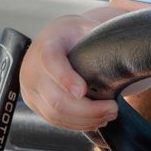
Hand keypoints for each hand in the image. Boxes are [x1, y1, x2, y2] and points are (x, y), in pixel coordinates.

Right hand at [20, 13, 118, 131]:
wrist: (55, 39)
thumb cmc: (74, 34)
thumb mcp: (86, 26)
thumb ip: (99, 34)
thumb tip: (120, 48)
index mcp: (46, 45)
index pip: (50, 61)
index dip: (65, 78)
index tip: (83, 91)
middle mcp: (32, 68)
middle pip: (56, 98)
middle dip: (88, 110)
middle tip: (113, 109)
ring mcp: (30, 89)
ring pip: (55, 114)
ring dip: (85, 120)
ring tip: (108, 115)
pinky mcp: (34, 103)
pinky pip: (54, 120)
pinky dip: (76, 124)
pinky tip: (95, 120)